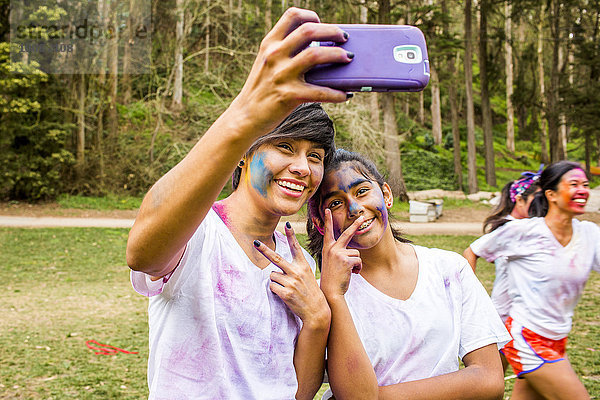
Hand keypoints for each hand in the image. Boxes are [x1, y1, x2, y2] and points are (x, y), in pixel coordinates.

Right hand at [230, 7, 352, 135]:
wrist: (245, 116)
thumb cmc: (263, 89)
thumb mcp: (268, 64)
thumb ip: (287, 52)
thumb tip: (323, 49)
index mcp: (270, 43)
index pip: (292, 15)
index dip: (311, 15)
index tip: (321, 23)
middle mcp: (274, 55)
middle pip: (309, 31)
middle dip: (332, 31)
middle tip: (344, 38)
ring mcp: (281, 75)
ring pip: (316, 55)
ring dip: (337, 55)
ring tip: (348, 59)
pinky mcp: (288, 96)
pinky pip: (320, 92)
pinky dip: (336, 93)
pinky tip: (344, 94)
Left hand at [254, 223, 329, 329]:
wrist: (317, 311)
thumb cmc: (310, 292)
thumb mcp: (307, 276)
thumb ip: (295, 268)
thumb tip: (276, 269)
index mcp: (303, 266)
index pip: (296, 247)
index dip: (291, 235)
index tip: (287, 224)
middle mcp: (297, 272)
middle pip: (276, 258)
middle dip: (264, 249)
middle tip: (255, 242)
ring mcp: (291, 282)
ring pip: (272, 276)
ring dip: (276, 281)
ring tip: (287, 288)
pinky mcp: (286, 293)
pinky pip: (272, 287)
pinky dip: (275, 291)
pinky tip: (285, 295)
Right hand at [319, 209, 362, 299]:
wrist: (330, 290)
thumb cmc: (332, 277)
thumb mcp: (331, 262)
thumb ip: (338, 254)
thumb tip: (353, 253)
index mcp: (327, 248)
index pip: (327, 231)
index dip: (328, 220)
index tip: (327, 209)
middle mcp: (332, 248)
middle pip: (347, 233)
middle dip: (356, 224)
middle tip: (363, 217)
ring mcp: (339, 253)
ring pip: (357, 254)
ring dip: (356, 263)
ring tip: (348, 271)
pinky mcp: (346, 260)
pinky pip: (359, 261)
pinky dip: (358, 269)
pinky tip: (351, 274)